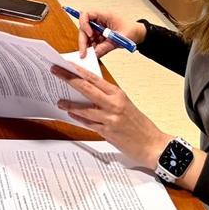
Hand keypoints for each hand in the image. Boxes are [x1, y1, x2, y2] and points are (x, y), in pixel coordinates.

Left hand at [51, 64, 168, 168]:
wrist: (153, 145)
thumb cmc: (139, 124)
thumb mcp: (125, 105)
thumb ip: (108, 98)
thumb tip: (88, 90)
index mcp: (118, 94)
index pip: (94, 79)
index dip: (78, 70)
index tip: (66, 64)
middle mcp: (113, 104)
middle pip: (86, 89)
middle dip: (68, 79)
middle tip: (55, 72)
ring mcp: (110, 119)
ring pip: (84, 109)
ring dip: (70, 105)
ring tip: (60, 101)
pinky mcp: (107, 132)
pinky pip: (88, 124)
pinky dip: (79, 119)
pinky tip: (71, 115)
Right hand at [75, 8, 145, 58]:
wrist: (138, 34)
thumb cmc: (131, 30)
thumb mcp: (120, 39)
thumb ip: (107, 46)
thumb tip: (95, 53)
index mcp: (104, 15)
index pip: (86, 14)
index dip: (84, 23)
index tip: (89, 34)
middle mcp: (99, 20)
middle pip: (84, 27)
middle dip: (83, 40)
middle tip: (84, 53)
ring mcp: (98, 28)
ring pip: (86, 35)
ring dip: (87, 45)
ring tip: (89, 56)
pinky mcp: (99, 35)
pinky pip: (92, 41)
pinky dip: (92, 48)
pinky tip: (94, 54)